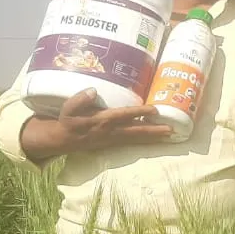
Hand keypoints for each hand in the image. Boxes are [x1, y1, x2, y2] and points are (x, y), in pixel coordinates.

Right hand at [20, 88, 171, 161]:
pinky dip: (145, 140)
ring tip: (170, 135)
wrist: (63, 140)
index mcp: (101, 121)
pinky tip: (156, 138)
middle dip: (154, 131)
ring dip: (153, 137)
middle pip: (136, 131)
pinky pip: (133, 142)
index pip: (124, 115)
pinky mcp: (114, 143)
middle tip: (171, 130)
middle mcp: (111, 132)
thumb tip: (93, 90)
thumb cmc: (68, 120)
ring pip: (136, 138)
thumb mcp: (68, 108)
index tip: (154, 110)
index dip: (139, 113)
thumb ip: (80, 99)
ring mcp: (113, 139)